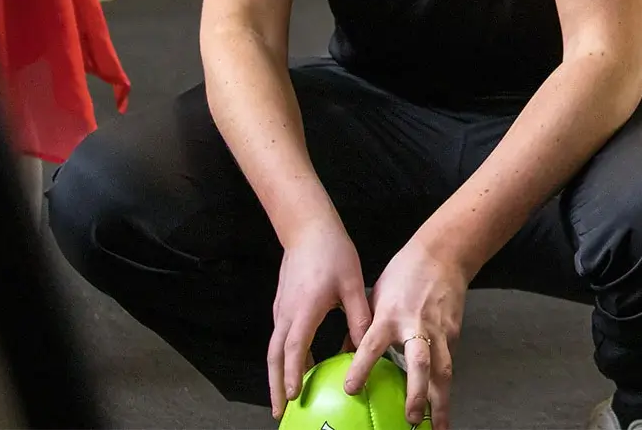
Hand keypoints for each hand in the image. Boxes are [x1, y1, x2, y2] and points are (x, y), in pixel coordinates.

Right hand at [269, 213, 371, 420]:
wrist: (308, 229)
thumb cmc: (333, 253)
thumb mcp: (352, 284)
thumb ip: (359, 316)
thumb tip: (367, 346)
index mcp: (305, 309)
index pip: (296, 348)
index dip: (294, 373)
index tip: (295, 395)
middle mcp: (286, 313)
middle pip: (275, 357)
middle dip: (276, 386)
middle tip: (280, 411)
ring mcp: (281, 310)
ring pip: (274, 349)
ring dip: (277, 375)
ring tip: (286, 398)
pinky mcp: (282, 307)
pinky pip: (280, 339)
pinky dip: (283, 358)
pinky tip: (298, 367)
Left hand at [345, 234, 468, 429]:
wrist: (444, 254)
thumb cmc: (404, 274)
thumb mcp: (375, 297)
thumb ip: (362, 328)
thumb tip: (341, 355)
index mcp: (389, 315)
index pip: (372, 345)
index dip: (362, 367)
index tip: (352, 389)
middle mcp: (416, 326)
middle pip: (420, 364)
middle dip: (417, 394)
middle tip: (410, 420)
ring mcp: (439, 331)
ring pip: (443, 371)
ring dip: (440, 402)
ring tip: (437, 429)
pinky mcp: (453, 334)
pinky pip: (448, 364)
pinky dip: (445, 387)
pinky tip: (441, 407)